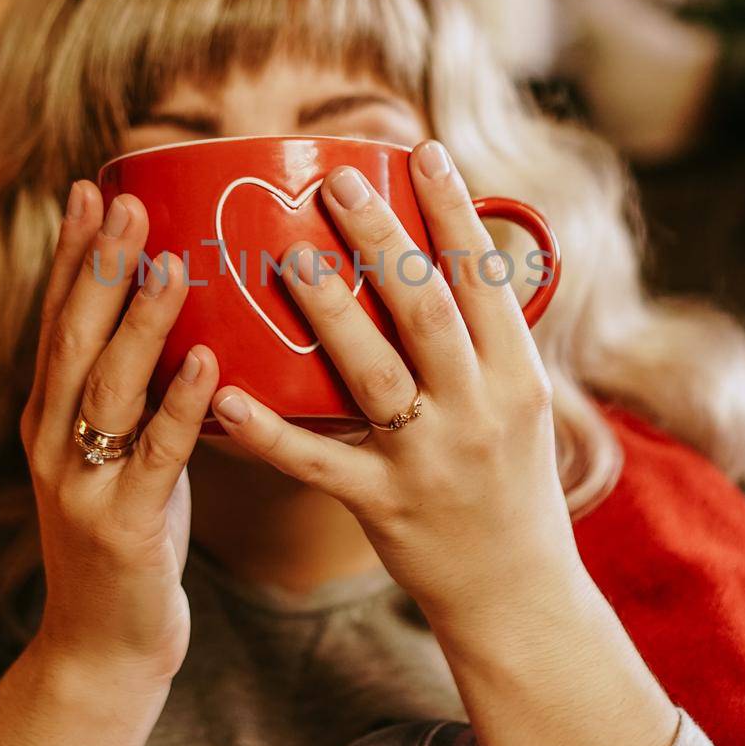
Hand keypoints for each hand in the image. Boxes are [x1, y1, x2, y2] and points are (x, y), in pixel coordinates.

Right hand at [19, 180, 219, 688]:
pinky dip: (179, 404)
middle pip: (71, 339)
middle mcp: (52, 443)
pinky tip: (204, 360)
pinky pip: (156, 457)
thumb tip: (181, 318)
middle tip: (125, 199)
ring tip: (168, 260)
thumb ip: (135, 394)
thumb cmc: (127, 538)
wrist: (101, 649)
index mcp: (49, 419)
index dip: (72, 254)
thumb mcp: (120, 455)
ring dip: (137, 321)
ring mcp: (81, 487)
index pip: (56, 320)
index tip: (90, 188)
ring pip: (105, 389)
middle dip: (98, 266)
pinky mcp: (122, 529)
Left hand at [207, 140, 579, 616]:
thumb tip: (463, 250)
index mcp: (517, 375)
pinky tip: (223, 396)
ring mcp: (430, 460)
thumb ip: (488, 338)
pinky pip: (318, 462)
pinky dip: (268, 432)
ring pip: (375, 375)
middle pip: (427, 309)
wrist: (517, 594)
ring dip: (330, 313)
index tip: (420, 150)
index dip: (453, 212)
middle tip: (335, 182)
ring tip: (289, 256)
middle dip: (382, 239)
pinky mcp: (383, 505)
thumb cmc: (511, 485)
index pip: (485, 278)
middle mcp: (480, 410)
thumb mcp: (521, 405)